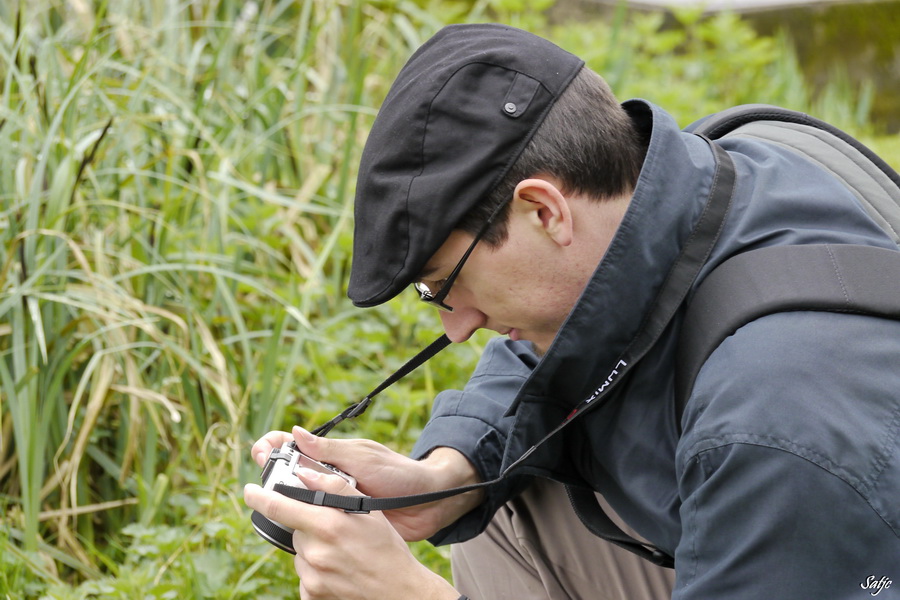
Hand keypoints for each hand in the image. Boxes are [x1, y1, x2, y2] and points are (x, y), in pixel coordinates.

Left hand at [244, 467, 460, 599]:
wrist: (398, 589)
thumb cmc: (385, 546)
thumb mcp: (366, 509)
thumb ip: (334, 486)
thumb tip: (304, 474)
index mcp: (326, 525)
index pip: (278, 507)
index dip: (258, 497)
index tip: (248, 491)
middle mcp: (314, 552)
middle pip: (295, 529)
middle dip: (308, 525)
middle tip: (334, 530)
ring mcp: (311, 577)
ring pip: (300, 552)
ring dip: (313, 548)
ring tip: (342, 551)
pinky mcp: (311, 594)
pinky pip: (304, 575)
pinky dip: (316, 570)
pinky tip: (338, 569)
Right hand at [250, 427, 483, 539]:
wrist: (428, 503)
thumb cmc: (398, 474)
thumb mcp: (362, 458)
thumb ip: (328, 450)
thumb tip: (294, 433)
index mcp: (330, 456)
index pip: (293, 448)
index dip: (273, 448)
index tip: (261, 452)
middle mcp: (327, 479)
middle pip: (288, 477)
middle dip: (271, 476)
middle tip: (261, 478)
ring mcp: (332, 503)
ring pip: (298, 504)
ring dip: (284, 504)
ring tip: (270, 505)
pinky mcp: (340, 526)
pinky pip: (315, 526)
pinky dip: (303, 527)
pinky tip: (291, 531)